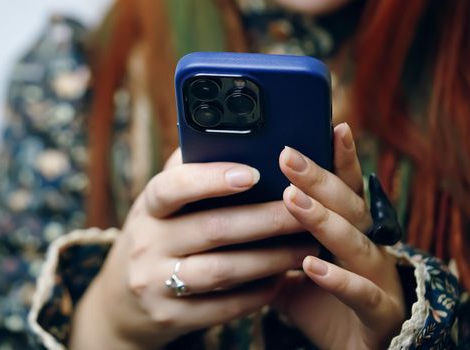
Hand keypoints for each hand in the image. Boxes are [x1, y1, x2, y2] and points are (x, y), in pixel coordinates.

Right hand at [70, 149, 317, 349]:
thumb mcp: (163, 204)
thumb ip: (192, 171)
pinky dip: (258, 292)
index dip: (211, 179)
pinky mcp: (171, 317)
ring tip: (305, 247)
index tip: (253, 173)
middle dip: (265, 219)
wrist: (124, 299)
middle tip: (306, 211)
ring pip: (222, 271)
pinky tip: (282, 278)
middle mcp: (147, 244)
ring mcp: (156, 284)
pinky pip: (224, 306)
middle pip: (212, 229)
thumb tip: (240, 140)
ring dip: (270, 259)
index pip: (173, 187)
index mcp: (149, 207)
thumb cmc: (160, 235)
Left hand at [273, 123, 405, 349]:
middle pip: (347, 204)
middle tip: (287, 155)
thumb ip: (270, 236)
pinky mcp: (378, 310)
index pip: (345, 185)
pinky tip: (310, 264)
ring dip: (322, 219)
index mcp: (348, 227)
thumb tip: (230, 207)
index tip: (329, 124)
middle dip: (318, 179)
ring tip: (291, 199)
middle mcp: (367, 243)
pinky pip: (360, 292)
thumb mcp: (292, 260)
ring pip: (354, 241)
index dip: (339, 157)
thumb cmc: (320, 295)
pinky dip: (337, 278)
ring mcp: (377, 275)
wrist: (352, 344)